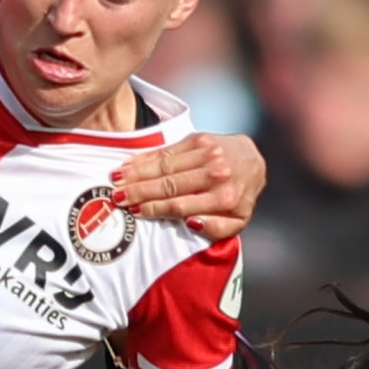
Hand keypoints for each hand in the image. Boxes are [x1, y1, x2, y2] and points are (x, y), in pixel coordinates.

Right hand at [115, 132, 265, 239]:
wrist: (251, 160)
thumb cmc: (238, 196)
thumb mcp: (237, 221)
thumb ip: (216, 228)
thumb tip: (192, 222)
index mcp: (224, 199)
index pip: (180, 206)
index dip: (154, 208)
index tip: (134, 211)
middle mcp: (216, 175)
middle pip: (169, 185)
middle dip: (139, 191)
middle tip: (116, 196)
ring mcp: (208, 155)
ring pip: (165, 166)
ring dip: (138, 173)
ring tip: (116, 180)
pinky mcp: (200, 139)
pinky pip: (168, 150)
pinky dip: (146, 157)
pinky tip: (129, 164)